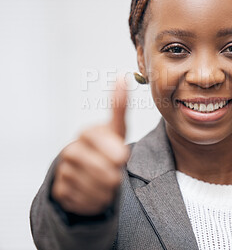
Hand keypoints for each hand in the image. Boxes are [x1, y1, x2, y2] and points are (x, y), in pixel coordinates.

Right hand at [51, 78, 129, 215]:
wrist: (87, 172)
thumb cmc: (107, 147)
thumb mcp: (116, 129)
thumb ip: (119, 107)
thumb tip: (122, 77)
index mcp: (87, 133)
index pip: (98, 138)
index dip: (112, 149)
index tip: (123, 157)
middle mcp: (72, 150)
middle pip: (102, 169)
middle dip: (115, 174)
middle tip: (117, 172)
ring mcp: (64, 171)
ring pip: (95, 188)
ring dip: (107, 189)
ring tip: (107, 182)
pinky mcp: (60, 191)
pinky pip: (84, 202)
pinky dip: (95, 201)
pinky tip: (95, 192)